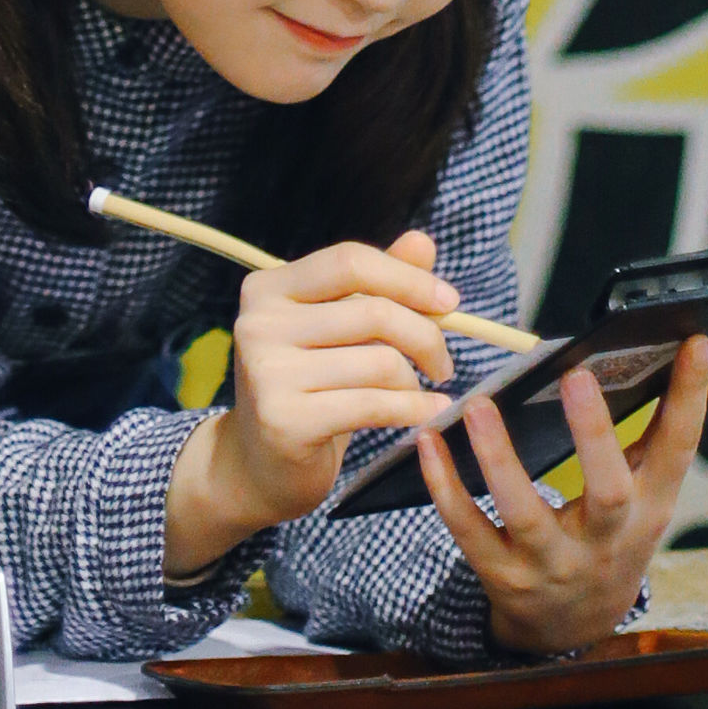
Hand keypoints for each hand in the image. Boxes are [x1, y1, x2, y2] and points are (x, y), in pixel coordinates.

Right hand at [165, 229, 458, 582]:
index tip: (450, 302)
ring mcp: (268, 372)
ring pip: (379, 362)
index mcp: (268, 288)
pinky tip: (429, 413)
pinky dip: (413, 409)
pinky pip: (373, 405)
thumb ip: (377, 285)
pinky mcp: (285, 420)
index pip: (349, 261)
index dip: (407, 277)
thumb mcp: (337, 330)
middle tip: (443, 364)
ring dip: (415, 381)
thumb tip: (423, 243)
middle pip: (373, 311)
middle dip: (425, 336)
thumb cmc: (307, 389)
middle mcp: (259, 323)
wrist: (257, 465)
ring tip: (419, 393)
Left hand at [414, 337, 707, 653]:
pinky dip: (446, 487)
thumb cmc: (608, 537)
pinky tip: (429, 443)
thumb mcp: (642, 498)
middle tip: (576, 375)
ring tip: (478, 405)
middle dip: (594, 434)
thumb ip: (644, 438)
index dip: (690, 397)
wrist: (573, 627)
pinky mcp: (504, 577)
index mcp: (649, 508)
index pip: (678, 449)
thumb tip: (645, 353)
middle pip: (609, 492)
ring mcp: (554, 564)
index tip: (694, 341)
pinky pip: (469, 531)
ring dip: (499, 458)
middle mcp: (607, 540)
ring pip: (526, 514)